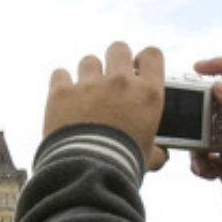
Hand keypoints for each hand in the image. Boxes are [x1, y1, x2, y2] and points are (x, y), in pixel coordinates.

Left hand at [44, 42, 167, 170]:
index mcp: (148, 94)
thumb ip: (156, 151)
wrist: (88, 173)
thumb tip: (161, 155)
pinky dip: (62, 83)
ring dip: (88, 73)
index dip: (143, 59)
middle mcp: (121, 82)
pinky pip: (60, 73)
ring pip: (89, 60)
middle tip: (110, 78)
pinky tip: (64, 98)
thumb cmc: (122, 166)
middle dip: (115, 59)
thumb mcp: (147, 157)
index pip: (152, 55)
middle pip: (118, 48)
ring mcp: (90, 85)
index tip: (137, 69)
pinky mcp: (62, 92)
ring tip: (86, 94)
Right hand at [190, 57, 221, 221]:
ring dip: (198, 144)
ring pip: (206, 132)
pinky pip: (205, 156)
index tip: (198, 68)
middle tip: (189, 120)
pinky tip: (208, 173)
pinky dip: (201, 163)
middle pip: (217, 104)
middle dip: (200, 113)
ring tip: (204, 159)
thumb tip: (220, 87)